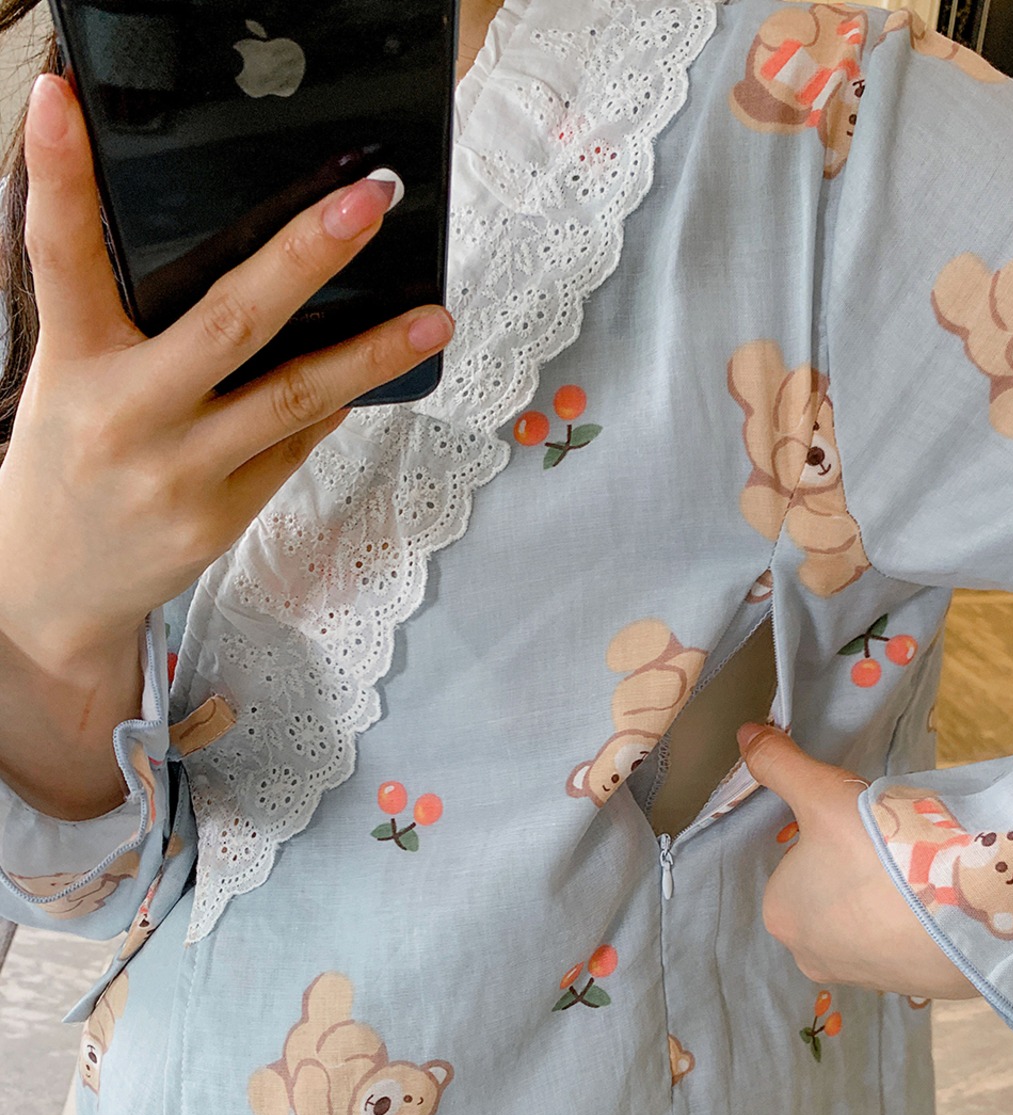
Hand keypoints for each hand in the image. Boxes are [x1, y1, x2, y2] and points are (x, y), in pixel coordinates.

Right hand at [0, 72, 454, 670]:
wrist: (51, 588)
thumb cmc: (67, 465)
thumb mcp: (74, 384)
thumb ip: (131, 330)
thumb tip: (250, 278)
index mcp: (73, 366)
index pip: (60, 256)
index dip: (60, 175)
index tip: (62, 102)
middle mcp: (127, 416)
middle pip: (229, 321)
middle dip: (305, 256)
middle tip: (369, 201)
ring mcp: (181, 473)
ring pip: (294, 397)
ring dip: (373, 354)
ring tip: (436, 318)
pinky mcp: (221, 518)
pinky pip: (295, 447)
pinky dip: (334, 406)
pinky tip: (373, 374)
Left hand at [737, 722, 977, 999]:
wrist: (964, 910)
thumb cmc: (877, 851)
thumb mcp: (822, 793)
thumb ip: (779, 764)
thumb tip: (745, 734)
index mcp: (780, 913)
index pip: (793, 866)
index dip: (827, 838)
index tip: (857, 827)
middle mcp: (810, 956)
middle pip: (827, 894)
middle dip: (856, 871)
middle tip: (889, 847)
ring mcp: (860, 978)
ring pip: (866, 921)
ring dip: (886, 897)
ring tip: (917, 869)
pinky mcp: (906, 987)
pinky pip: (900, 944)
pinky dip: (912, 922)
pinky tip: (935, 898)